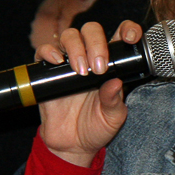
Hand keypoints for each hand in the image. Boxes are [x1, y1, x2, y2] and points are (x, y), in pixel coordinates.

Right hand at [33, 19, 144, 166]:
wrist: (72, 145)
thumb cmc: (97, 127)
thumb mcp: (112, 117)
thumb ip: (114, 101)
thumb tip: (115, 82)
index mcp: (111, 64)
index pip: (119, 36)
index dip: (127, 29)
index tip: (130, 37)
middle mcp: (90, 57)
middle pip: (91, 30)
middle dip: (97, 43)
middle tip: (98, 68)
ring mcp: (68, 63)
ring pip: (70, 35)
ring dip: (76, 48)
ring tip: (81, 72)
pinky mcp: (48, 72)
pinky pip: (44, 51)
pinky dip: (49, 51)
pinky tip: (57, 62)